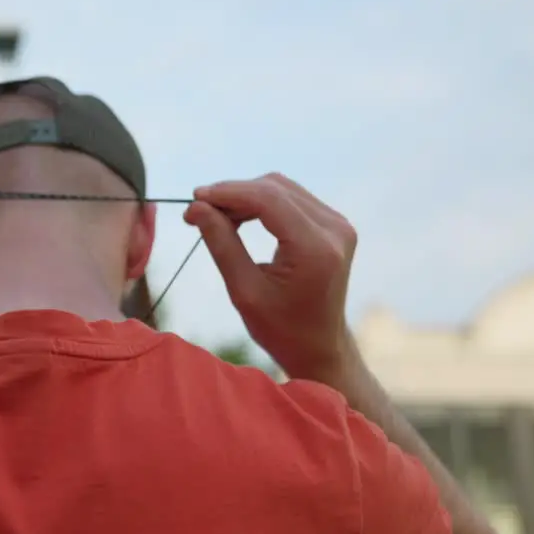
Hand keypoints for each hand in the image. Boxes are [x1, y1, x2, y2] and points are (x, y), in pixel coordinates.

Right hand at [183, 173, 357, 380]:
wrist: (319, 346)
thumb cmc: (280, 328)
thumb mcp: (244, 290)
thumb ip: (222, 243)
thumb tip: (196, 206)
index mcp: (315, 249)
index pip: (268, 200)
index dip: (228, 193)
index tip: (194, 198)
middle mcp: (334, 230)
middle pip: (274, 188)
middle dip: (233, 193)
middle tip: (198, 211)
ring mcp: (338, 225)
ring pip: (282, 188)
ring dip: (245, 195)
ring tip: (215, 215)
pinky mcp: (334, 225)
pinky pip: (292, 199)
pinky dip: (262, 202)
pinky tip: (239, 217)